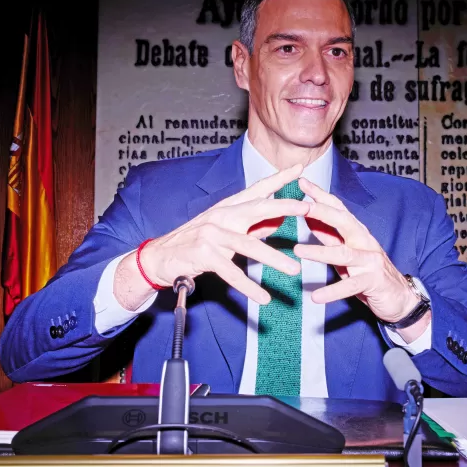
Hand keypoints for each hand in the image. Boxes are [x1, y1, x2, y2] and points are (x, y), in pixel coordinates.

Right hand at [136, 164, 310, 304]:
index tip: (299, 169)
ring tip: (294, 269)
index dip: (278, 179)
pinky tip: (263, 297)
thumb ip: (250, 226)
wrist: (158, 257)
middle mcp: (220, 216)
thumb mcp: (223, 230)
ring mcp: (211, 234)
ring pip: (248, 245)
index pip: (256, 190)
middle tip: (307, 208)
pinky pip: (230, 272)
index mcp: (227, 208)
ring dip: (273, 258)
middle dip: (283, 207)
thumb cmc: (194, 243)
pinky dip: (248, 286)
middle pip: (256, 208)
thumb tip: (277, 221)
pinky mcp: (203, 255)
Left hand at [292, 177, 422, 324]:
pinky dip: (332, 292)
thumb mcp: (347, 254)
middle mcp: (365, 243)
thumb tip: (310, 219)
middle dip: (322, 212)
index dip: (321, 195)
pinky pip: (350, 286)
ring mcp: (370, 261)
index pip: (338, 209)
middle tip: (301, 206)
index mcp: (357, 234)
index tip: (302, 182)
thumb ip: (330, 238)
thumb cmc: (370, 274)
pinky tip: (316, 296)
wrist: (400, 298)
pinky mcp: (374, 282)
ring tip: (298, 251)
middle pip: (344, 222)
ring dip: (320, 252)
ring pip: (344, 253)